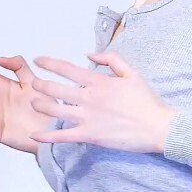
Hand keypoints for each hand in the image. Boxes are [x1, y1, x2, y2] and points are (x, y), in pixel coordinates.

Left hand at [29, 51, 175, 153]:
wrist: (158, 127)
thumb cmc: (147, 101)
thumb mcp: (132, 73)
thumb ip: (110, 60)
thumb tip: (89, 54)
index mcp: (99, 82)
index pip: (67, 69)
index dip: (50, 63)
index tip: (39, 60)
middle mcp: (89, 98)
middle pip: (56, 89)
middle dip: (41, 85)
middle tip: (34, 83)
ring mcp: (88, 118)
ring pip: (55, 110)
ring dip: (41, 106)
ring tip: (33, 103)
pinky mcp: (90, 136)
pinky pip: (63, 137)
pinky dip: (47, 137)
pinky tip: (34, 136)